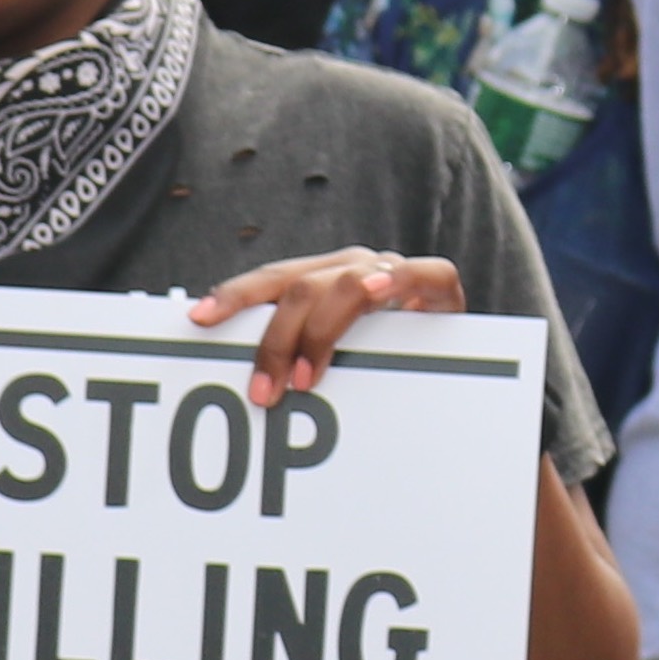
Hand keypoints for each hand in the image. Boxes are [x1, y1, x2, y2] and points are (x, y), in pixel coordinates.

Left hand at [188, 247, 464, 405]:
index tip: (199, 319)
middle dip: (274, 341)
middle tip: (262, 394)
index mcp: (321, 276)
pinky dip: (394, 281)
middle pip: (298, 288)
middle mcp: (351, 265)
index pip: (269, 280)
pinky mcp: (435, 280)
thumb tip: (247, 386)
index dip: (234, 295)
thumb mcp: (335, 355)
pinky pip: (416, 273)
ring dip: (319, 333)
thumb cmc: (385, 356)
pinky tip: (377, 290)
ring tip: (303, 379)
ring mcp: (390, 269)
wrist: (459, 345)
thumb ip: (299, 355)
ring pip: (342, 284)